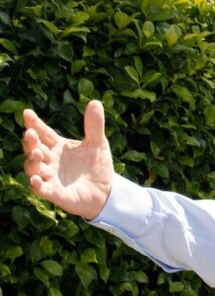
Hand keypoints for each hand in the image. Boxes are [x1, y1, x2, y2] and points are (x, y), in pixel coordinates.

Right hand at [22, 100, 113, 219]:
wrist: (106, 192)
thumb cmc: (97, 166)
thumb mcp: (98, 143)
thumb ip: (94, 125)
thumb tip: (95, 102)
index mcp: (58, 146)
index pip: (43, 133)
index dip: (34, 123)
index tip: (27, 113)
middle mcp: (50, 160)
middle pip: (35, 148)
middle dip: (31, 141)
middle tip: (30, 133)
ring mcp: (50, 177)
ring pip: (34, 168)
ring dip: (33, 161)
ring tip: (37, 153)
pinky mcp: (55, 193)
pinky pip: (41, 189)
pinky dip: (37, 185)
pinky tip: (36, 180)